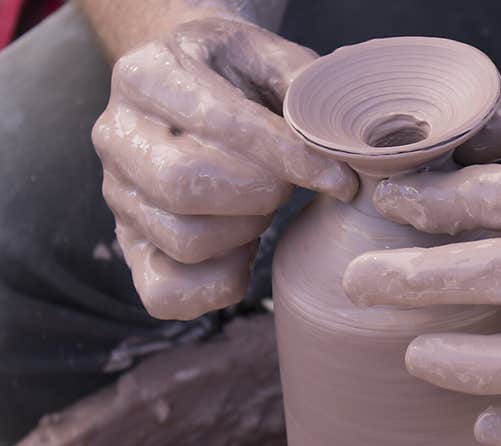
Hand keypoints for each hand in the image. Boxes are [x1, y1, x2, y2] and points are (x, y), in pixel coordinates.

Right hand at [93, 17, 356, 319]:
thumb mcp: (270, 56)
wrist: (191, 86)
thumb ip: (304, 85)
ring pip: (185, 241)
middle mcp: (116, 136)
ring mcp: (117, 195)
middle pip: (184, 186)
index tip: (341, 178)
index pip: (218, 123)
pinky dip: (219, 284)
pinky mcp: (130, 244)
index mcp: (147, 75)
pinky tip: (244, 250)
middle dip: (261, 194)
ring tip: (261, 204)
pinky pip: (166, 294)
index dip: (290, 157)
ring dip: (246, 232)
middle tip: (286, 185)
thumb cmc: (238, 74)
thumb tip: (344, 143)